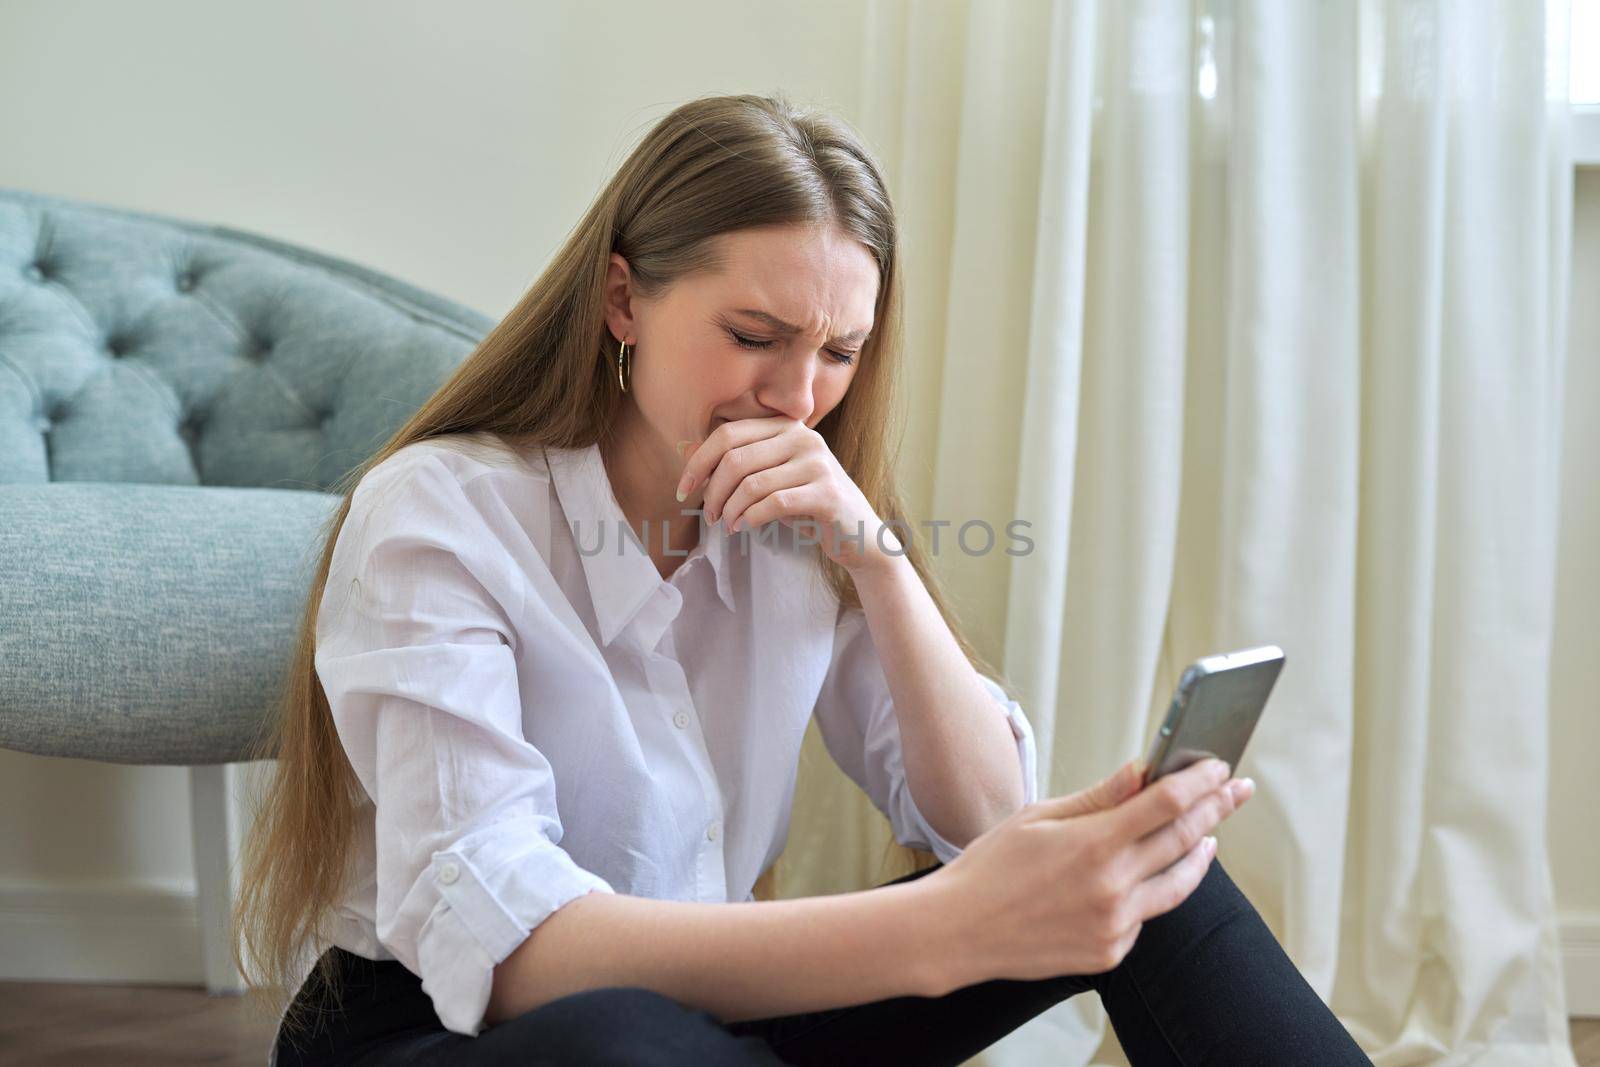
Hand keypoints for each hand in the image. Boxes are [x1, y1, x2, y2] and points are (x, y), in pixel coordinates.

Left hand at [676, 416, 900, 573]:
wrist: (858, 534)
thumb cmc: (807, 505)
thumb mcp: (772, 477)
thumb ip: (740, 462)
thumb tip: (688, 452)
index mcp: (787, 427)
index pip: (728, 434)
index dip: (698, 462)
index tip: (682, 490)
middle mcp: (804, 437)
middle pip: (735, 458)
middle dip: (712, 491)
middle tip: (708, 515)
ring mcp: (818, 464)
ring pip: (751, 484)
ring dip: (729, 510)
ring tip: (726, 525)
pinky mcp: (827, 493)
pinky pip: (773, 504)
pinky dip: (749, 518)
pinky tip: (743, 528)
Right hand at [917, 756, 1254, 993]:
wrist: (958, 930)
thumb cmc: (991, 867)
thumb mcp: (1040, 817)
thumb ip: (1100, 797)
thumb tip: (1141, 771)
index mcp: (1094, 844)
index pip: (1167, 803)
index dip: (1199, 781)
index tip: (1218, 766)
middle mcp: (1112, 887)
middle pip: (1184, 839)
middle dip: (1216, 809)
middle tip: (1235, 790)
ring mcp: (1115, 925)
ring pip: (1178, 884)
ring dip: (1200, 856)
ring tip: (1211, 837)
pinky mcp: (1110, 953)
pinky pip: (1146, 917)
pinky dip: (1152, 892)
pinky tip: (1147, 877)